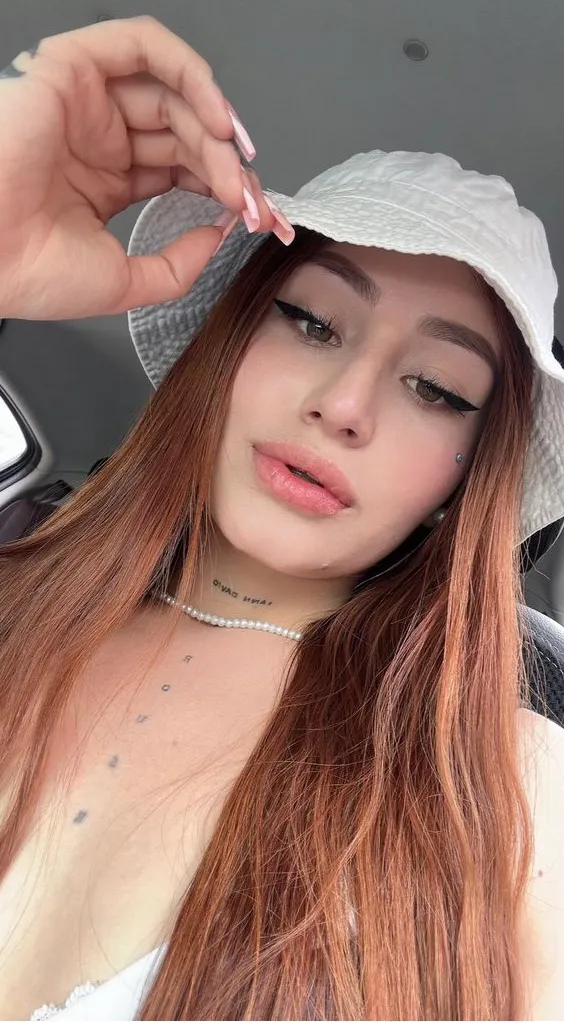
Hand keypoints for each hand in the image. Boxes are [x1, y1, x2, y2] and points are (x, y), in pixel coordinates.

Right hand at [0, 15, 283, 320]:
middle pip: (185, 134)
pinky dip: (188, 72)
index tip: (260, 218)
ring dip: (214, 125)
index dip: (226, 188)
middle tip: (254, 199)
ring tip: (235, 163)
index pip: (183, 171)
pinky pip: (141, 45)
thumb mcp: (127, 283)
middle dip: (228, 166)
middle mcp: (99, 139)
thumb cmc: (29, 272)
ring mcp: (86, 104)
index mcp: (107, 182)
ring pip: (172, 93)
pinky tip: (213, 117)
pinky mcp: (71, 70)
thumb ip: (180, 262)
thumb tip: (220, 232)